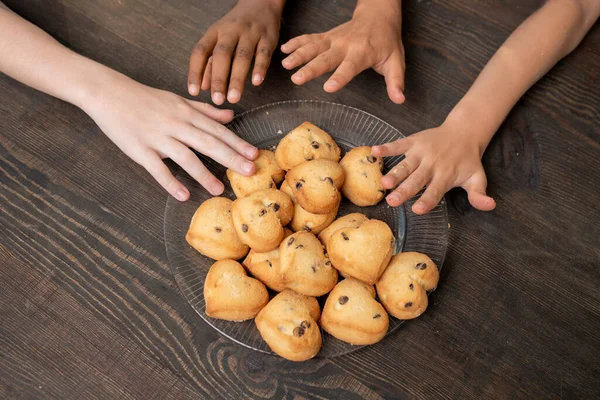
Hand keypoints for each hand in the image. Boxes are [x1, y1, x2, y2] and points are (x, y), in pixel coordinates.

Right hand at [83, 71, 257, 200]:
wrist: (109, 93)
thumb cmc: (146, 98)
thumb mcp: (178, 100)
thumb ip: (205, 110)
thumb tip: (231, 115)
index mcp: (186, 113)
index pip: (217, 130)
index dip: (237, 143)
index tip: (255, 154)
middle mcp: (176, 124)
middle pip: (208, 143)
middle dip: (231, 157)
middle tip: (250, 171)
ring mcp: (157, 137)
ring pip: (185, 157)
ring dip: (204, 174)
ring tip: (220, 189)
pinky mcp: (140, 150)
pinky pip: (157, 168)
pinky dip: (170, 182)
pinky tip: (183, 195)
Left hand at [188, 0, 283, 104]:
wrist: (260, 4)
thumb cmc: (236, 28)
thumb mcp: (219, 40)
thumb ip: (210, 63)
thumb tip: (203, 87)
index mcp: (215, 32)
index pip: (201, 51)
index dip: (196, 72)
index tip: (194, 91)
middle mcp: (231, 31)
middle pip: (222, 55)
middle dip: (218, 79)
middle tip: (217, 100)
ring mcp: (250, 34)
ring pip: (242, 56)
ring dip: (237, 78)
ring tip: (234, 98)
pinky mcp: (268, 38)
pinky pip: (263, 54)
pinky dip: (260, 68)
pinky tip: (256, 82)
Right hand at [280, 1, 404, 103]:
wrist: (378, 15)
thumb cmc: (387, 42)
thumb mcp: (396, 61)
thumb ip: (396, 82)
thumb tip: (400, 100)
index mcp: (362, 53)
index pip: (349, 67)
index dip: (339, 77)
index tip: (328, 88)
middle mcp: (345, 45)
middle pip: (325, 58)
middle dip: (310, 68)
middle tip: (297, 79)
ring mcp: (334, 39)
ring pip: (314, 47)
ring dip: (299, 55)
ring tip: (285, 65)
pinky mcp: (327, 36)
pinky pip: (309, 38)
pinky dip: (296, 42)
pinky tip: (283, 50)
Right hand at [372, 123, 496, 213]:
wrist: (464, 132)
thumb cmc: (467, 160)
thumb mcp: (477, 178)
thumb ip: (479, 194)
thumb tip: (490, 206)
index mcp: (446, 175)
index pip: (436, 191)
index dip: (427, 200)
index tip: (417, 210)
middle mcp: (432, 164)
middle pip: (416, 180)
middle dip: (404, 191)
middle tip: (392, 201)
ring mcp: (421, 152)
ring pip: (405, 164)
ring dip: (394, 173)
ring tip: (383, 182)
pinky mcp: (413, 141)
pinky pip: (399, 144)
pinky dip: (387, 147)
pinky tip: (374, 151)